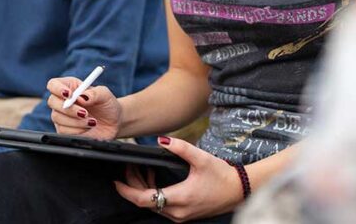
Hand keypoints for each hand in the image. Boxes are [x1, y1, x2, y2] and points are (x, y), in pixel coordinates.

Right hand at [46, 76, 122, 139]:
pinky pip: (63, 130)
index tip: (69, 95)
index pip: (53, 84)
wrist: (113, 122)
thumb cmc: (107, 104)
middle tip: (85, 112)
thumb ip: (95, 93)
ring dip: (76, 121)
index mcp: (70, 86)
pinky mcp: (64, 129)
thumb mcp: (105, 95)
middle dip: (69, 108)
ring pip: (57, 117)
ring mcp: (62, 116)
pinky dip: (77, 130)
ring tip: (93, 121)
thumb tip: (83, 97)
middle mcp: (63, 100)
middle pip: (52, 101)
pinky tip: (88, 127)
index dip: (57, 89)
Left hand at [114, 137, 242, 221]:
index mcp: (180, 198)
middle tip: (129, 167)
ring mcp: (180, 215)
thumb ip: (180, 148)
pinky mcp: (184, 214)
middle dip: (133, 185)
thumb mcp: (201, 158)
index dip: (127, 191)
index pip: (144, 199)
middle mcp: (177, 211)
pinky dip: (154, 192)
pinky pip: (161, 206)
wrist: (239, 190)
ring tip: (142, 169)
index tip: (116, 181)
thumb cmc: (222, 175)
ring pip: (153, 205)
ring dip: (143, 188)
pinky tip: (154, 176)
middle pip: (145, 202)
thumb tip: (161, 140)